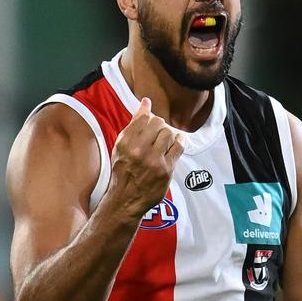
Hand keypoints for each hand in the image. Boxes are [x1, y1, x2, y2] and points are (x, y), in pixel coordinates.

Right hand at [106, 97, 186, 219]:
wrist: (126, 198)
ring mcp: (153, 160)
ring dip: (168, 134)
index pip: (143, 118)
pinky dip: (180, 141)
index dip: (149, 117)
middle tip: (158, 133)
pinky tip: (178, 140)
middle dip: (159, 126)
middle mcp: (139, 150)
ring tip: (165, 139)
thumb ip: (133, 124)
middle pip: (158, 123)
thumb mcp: (121, 146)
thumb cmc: (123, 171)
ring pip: (168, 133)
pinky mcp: (166, 169)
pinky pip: (178, 147)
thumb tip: (145, 102)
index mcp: (125, 142)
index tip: (151, 121)